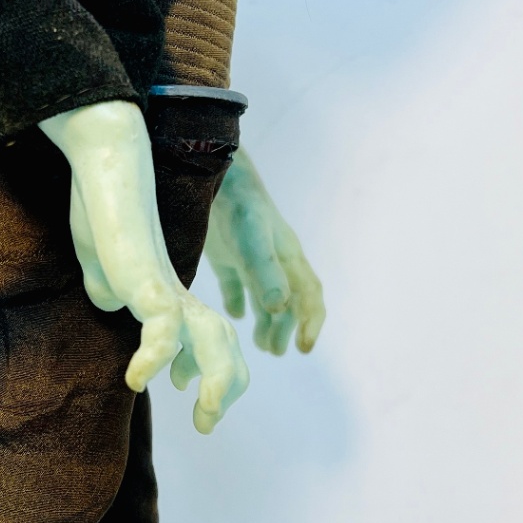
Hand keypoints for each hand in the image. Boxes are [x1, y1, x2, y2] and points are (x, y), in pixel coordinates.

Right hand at [40, 102, 248, 433]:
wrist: (104, 163)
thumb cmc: (100, 206)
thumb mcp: (101, 262)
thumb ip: (111, 285)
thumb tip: (113, 303)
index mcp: (169, 291)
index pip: (206, 338)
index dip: (203, 372)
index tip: (183, 393)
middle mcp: (178, 291)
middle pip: (223, 344)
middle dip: (222, 390)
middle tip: (206, 425)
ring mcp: (167, 286)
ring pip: (214, 340)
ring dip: (215, 385)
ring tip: (202, 419)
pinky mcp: (150, 278)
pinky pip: (167, 328)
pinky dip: (156, 359)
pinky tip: (139, 379)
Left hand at [204, 148, 324, 355]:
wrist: (211, 170)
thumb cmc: (236, 207)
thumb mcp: (253, 242)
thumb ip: (266, 273)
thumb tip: (281, 308)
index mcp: (288, 258)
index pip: (309, 295)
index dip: (311, 323)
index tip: (304, 348)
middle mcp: (274, 258)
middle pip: (289, 300)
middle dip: (286, 327)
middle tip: (275, 351)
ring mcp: (249, 254)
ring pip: (266, 294)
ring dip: (266, 320)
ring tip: (259, 344)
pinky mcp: (225, 250)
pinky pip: (236, 281)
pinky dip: (237, 300)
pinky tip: (233, 314)